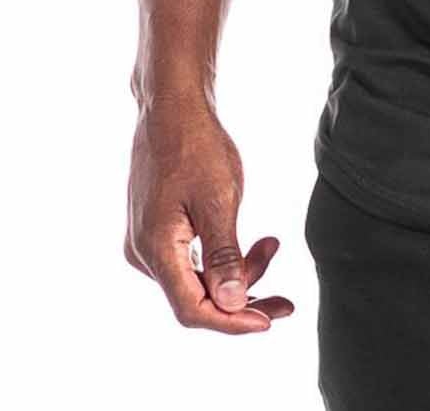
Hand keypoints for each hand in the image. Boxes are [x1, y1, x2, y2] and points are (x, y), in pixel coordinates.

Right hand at [124, 93, 294, 332]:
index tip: (270, 319)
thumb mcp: (219, 199)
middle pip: (196, 299)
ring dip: (237, 273)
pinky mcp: (155, 231)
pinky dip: (222, 257)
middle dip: (243, 299)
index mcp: (156, 250)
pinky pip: (190, 261)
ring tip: (272, 244)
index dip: (232, 321)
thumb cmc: (196, 146)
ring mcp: (146, 243)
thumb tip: (231, 304)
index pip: (193, 310)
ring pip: (196, 280)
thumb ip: (225, 255)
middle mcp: (144, 254)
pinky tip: (251, 242)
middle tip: (285, 301)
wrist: (171, 108)